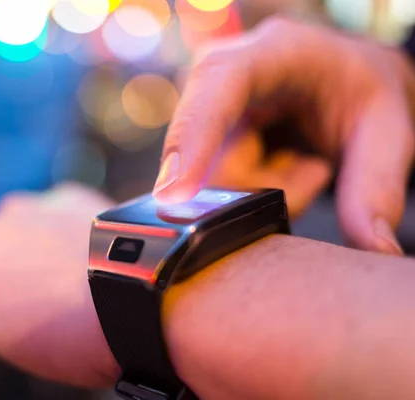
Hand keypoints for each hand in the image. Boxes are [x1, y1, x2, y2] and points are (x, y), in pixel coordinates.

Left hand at [0, 191, 414, 399]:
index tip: (51, 298)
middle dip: (10, 290)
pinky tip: (10, 346)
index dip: (35, 274)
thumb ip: (114, 255)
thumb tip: (130, 274)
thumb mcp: (138, 258)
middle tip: (39, 322)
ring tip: (31, 337)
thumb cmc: (168, 277)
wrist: (154, 283)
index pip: (28, 236)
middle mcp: (20, 211)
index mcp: (62, 203)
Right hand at [153, 17, 414, 254]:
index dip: (192, 136)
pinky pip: (215, 181)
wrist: (349, 79)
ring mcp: (212, 104)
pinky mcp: (206, 130)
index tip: (174, 194)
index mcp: (275, 50)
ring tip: (308, 165)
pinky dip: (254, 187)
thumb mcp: (387, 127)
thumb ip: (377, 185)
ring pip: (211, 177)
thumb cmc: (365, 88)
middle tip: (315, 171)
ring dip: (262, 188)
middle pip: (210, 152)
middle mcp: (229, 73)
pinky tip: (285, 165)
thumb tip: (375, 249)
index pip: (219, 84)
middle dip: (259, 182)